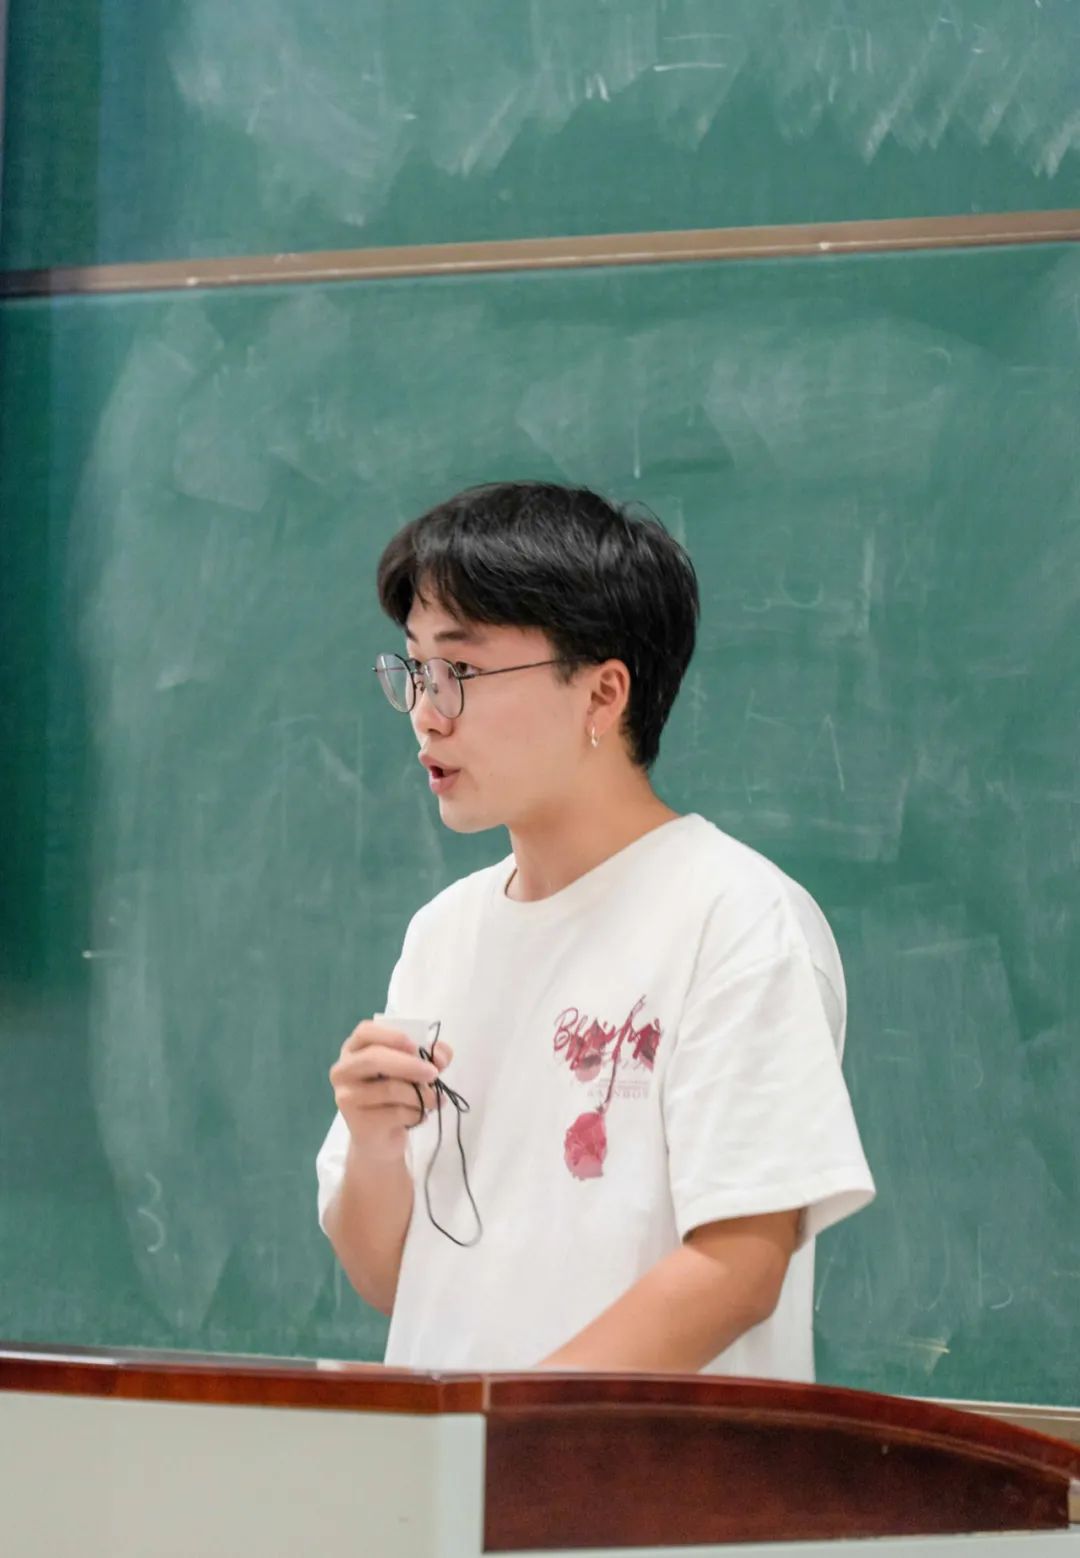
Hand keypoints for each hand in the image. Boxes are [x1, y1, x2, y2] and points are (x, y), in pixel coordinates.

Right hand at [330, 1020, 453, 1163]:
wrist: (380, 1140)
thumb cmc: (397, 1095)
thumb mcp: (417, 1070)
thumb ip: (432, 1056)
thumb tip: (440, 1056)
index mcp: (355, 1049)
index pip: (365, 1031)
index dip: (391, 1035)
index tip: (415, 1046)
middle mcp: (344, 1070)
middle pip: (373, 1058)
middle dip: (409, 1065)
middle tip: (434, 1073)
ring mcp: (347, 1097)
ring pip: (389, 1089)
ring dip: (421, 1095)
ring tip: (435, 1101)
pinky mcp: (358, 1122)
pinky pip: (396, 1113)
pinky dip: (416, 1114)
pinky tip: (419, 1116)